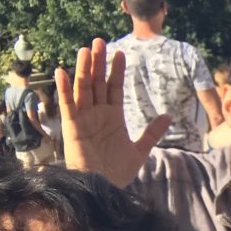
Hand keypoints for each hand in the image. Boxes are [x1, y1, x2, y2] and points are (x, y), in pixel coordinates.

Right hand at [56, 38, 168, 186]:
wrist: (104, 189)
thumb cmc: (118, 172)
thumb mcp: (140, 150)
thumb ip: (152, 133)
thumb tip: (169, 117)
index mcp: (113, 117)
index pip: (114, 88)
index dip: (116, 71)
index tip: (120, 52)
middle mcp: (97, 114)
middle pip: (97, 83)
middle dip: (98, 63)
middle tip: (99, 41)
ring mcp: (84, 119)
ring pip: (82, 89)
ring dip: (83, 69)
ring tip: (85, 49)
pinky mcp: (72, 127)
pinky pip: (67, 105)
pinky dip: (64, 89)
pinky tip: (62, 71)